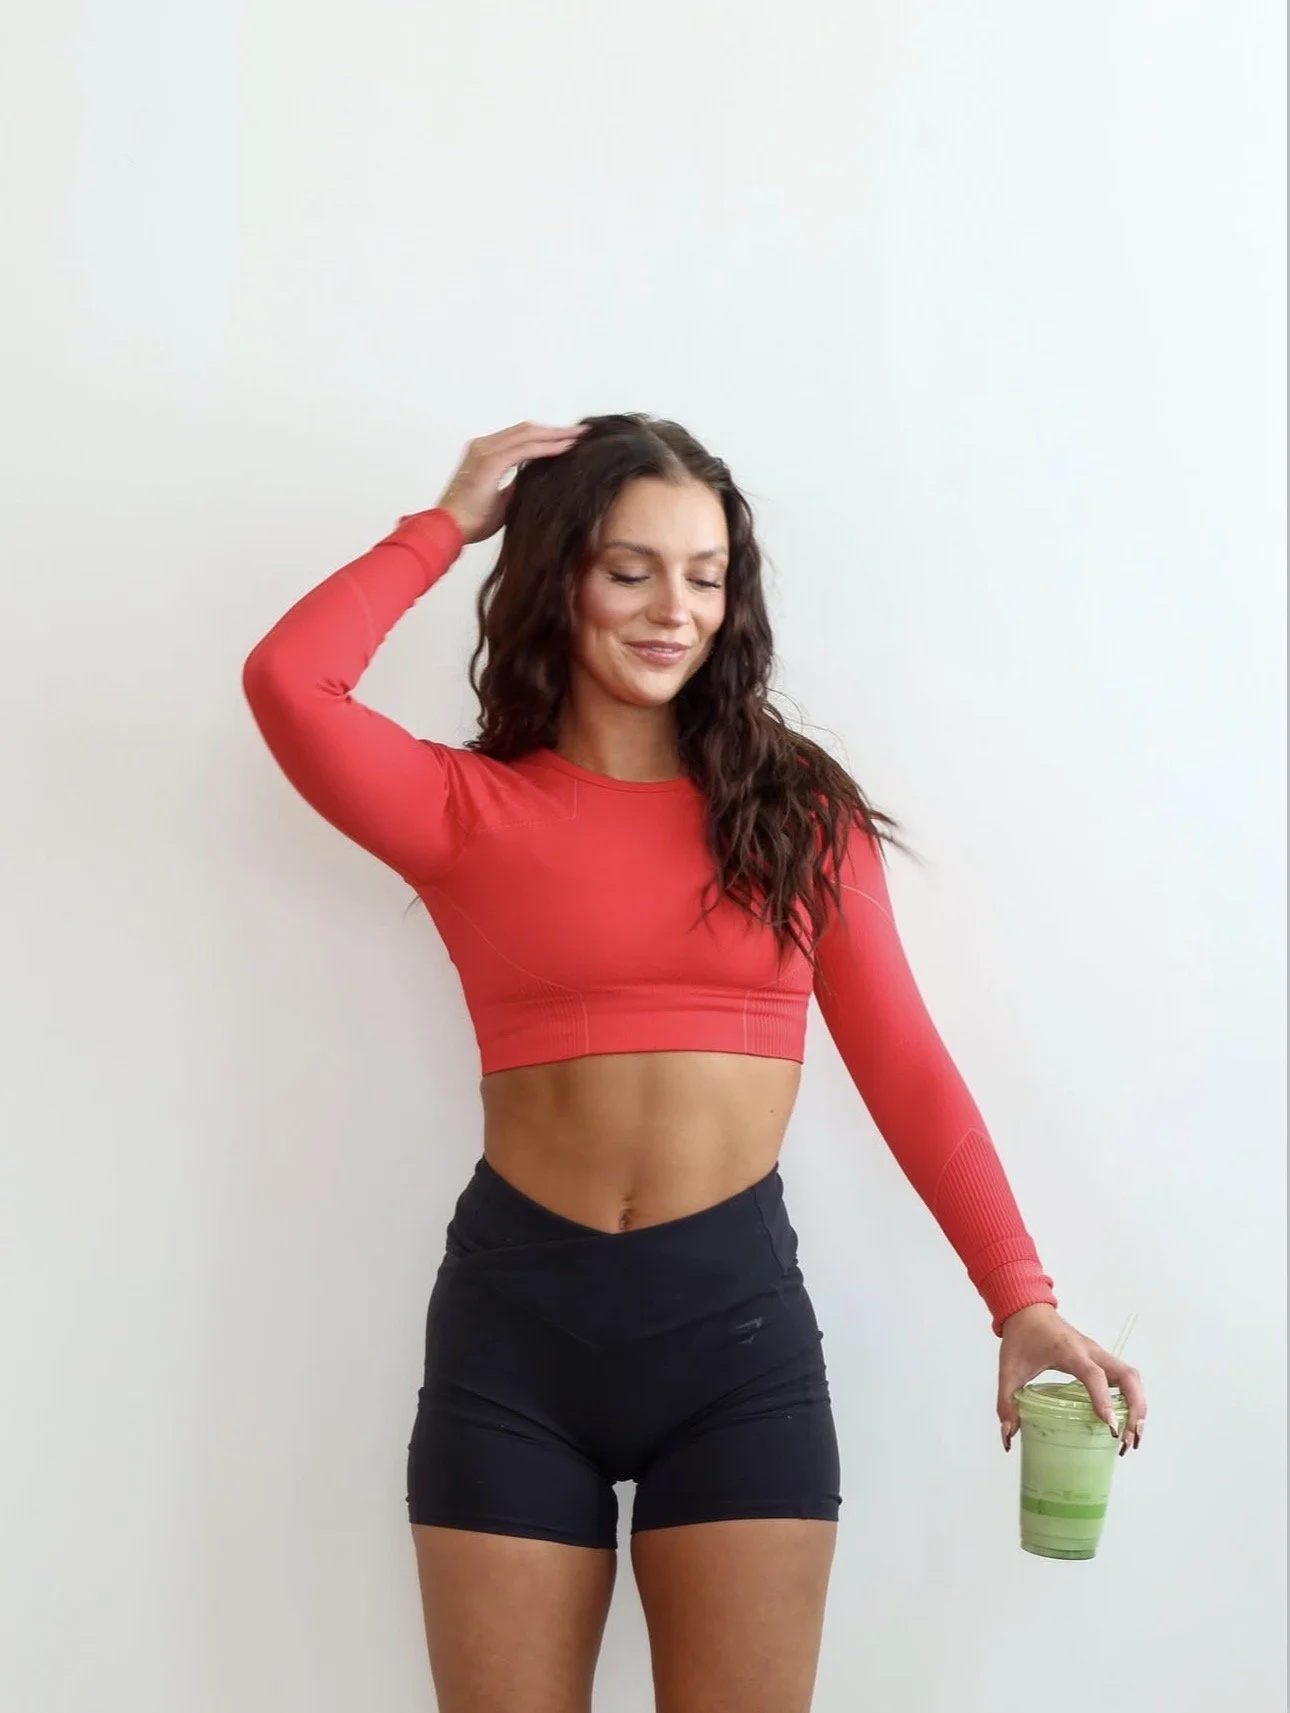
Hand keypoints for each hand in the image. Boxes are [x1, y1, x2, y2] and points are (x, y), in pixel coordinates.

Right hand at [436, 420, 587, 544]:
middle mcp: (482, 445)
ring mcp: (484, 450)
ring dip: (555, 434)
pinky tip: (566, 448)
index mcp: (484, 453)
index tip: (568, 440)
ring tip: (579, 436)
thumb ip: (517, 486)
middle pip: (526, 430)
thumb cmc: (471, 521)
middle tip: (581, 432)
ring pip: (527, 434)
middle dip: (555, 430)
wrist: (447, 529)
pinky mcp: (489, 461)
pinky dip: (547, 447)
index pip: (520, 437)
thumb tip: (538, 481)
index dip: (545, 436)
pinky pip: (525, 449)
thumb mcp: (501, 501)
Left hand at [997, 1304, 1146, 1456]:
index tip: (1110, 1427)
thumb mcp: (1008, 1369)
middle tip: (1128, 1440)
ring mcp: (1099, 1354)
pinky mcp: (1100, 1358)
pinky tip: (1126, 1420)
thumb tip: (1009, 1436)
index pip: (1094, 1375)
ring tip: (1132, 1437)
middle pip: (1127, 1377)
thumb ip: (1006, 1402)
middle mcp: (1091, 1351)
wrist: (1027, 1309)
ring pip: (1131, 1377)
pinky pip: (1125, 1378)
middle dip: (1134, 1409)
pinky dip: (1132, 1398)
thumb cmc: (1021, 1336)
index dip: (1104, 1400)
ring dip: (1138, 1406)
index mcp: (1068, 1351)